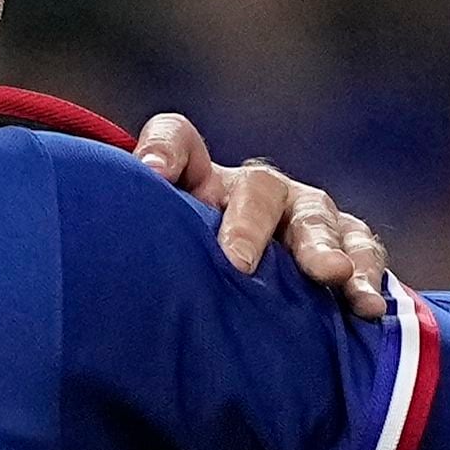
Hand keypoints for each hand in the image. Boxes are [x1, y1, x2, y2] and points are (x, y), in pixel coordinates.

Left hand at [133, 113, 389, 317]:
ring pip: (316, 215)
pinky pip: (361, 249)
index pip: (179, 140)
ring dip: (322, 247)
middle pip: (257, 187)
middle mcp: (252, 191)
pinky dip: (367, 275)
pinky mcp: (346, 243)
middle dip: (249, 225)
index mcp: (198, 183)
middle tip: (238, 265)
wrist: (245, 309)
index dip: (166, 149)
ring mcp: (303, 213)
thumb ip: (130, 255)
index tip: (151, 174)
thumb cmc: (185, 284)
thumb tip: (82, 287)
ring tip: (329, 277)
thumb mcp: (155, 266)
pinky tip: (366, 305)